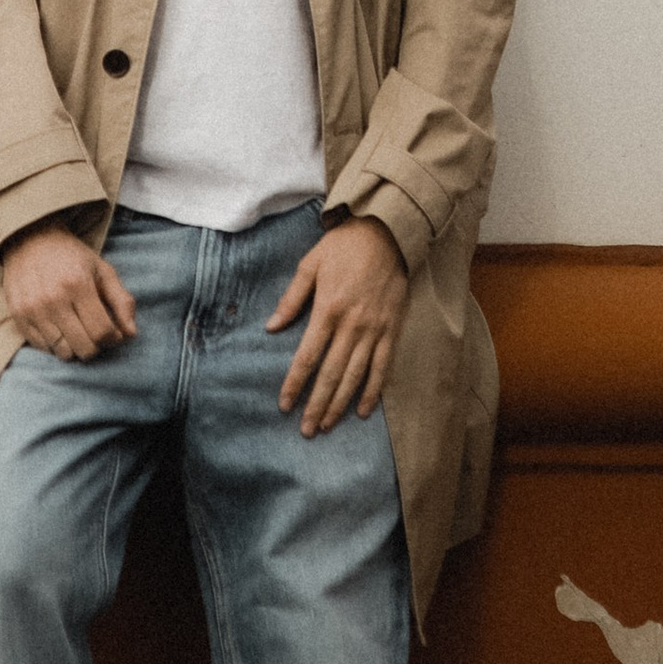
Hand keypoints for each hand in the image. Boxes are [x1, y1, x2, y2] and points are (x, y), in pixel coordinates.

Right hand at [0, 223, 137, 361]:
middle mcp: (53, 300)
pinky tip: (59, 327)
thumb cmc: (71, 257)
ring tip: (76, 329)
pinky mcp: (18, 317)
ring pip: (63, 353)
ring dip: (75, 347)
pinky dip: (55, 344)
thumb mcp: (102, 270)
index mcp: (78, 285)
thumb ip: (122, 301)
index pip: (101, 332)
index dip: (113, 338)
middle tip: (95, 332)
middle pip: (84, 349)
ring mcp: (33, 310)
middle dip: (96, 346)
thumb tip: (131, 334)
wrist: (29, 240)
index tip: (113, 332)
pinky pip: (42, 348)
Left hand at [267, 214, 407, 433]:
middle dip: (316, 405)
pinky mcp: (391, 330)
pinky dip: (372, 391)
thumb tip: (271, 327)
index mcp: (327, 310)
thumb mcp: (309, 265)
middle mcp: (351, 326)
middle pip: (330, 375)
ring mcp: (374, 330)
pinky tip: (361, 410)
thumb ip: (291, 299)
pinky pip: (382, 368)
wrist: (386, 233)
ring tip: (327, 426)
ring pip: (355, 377)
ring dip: (340, 404)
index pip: (307, 357)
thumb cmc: (343, 247)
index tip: (284, 405)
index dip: (295, 384)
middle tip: (306, 430)